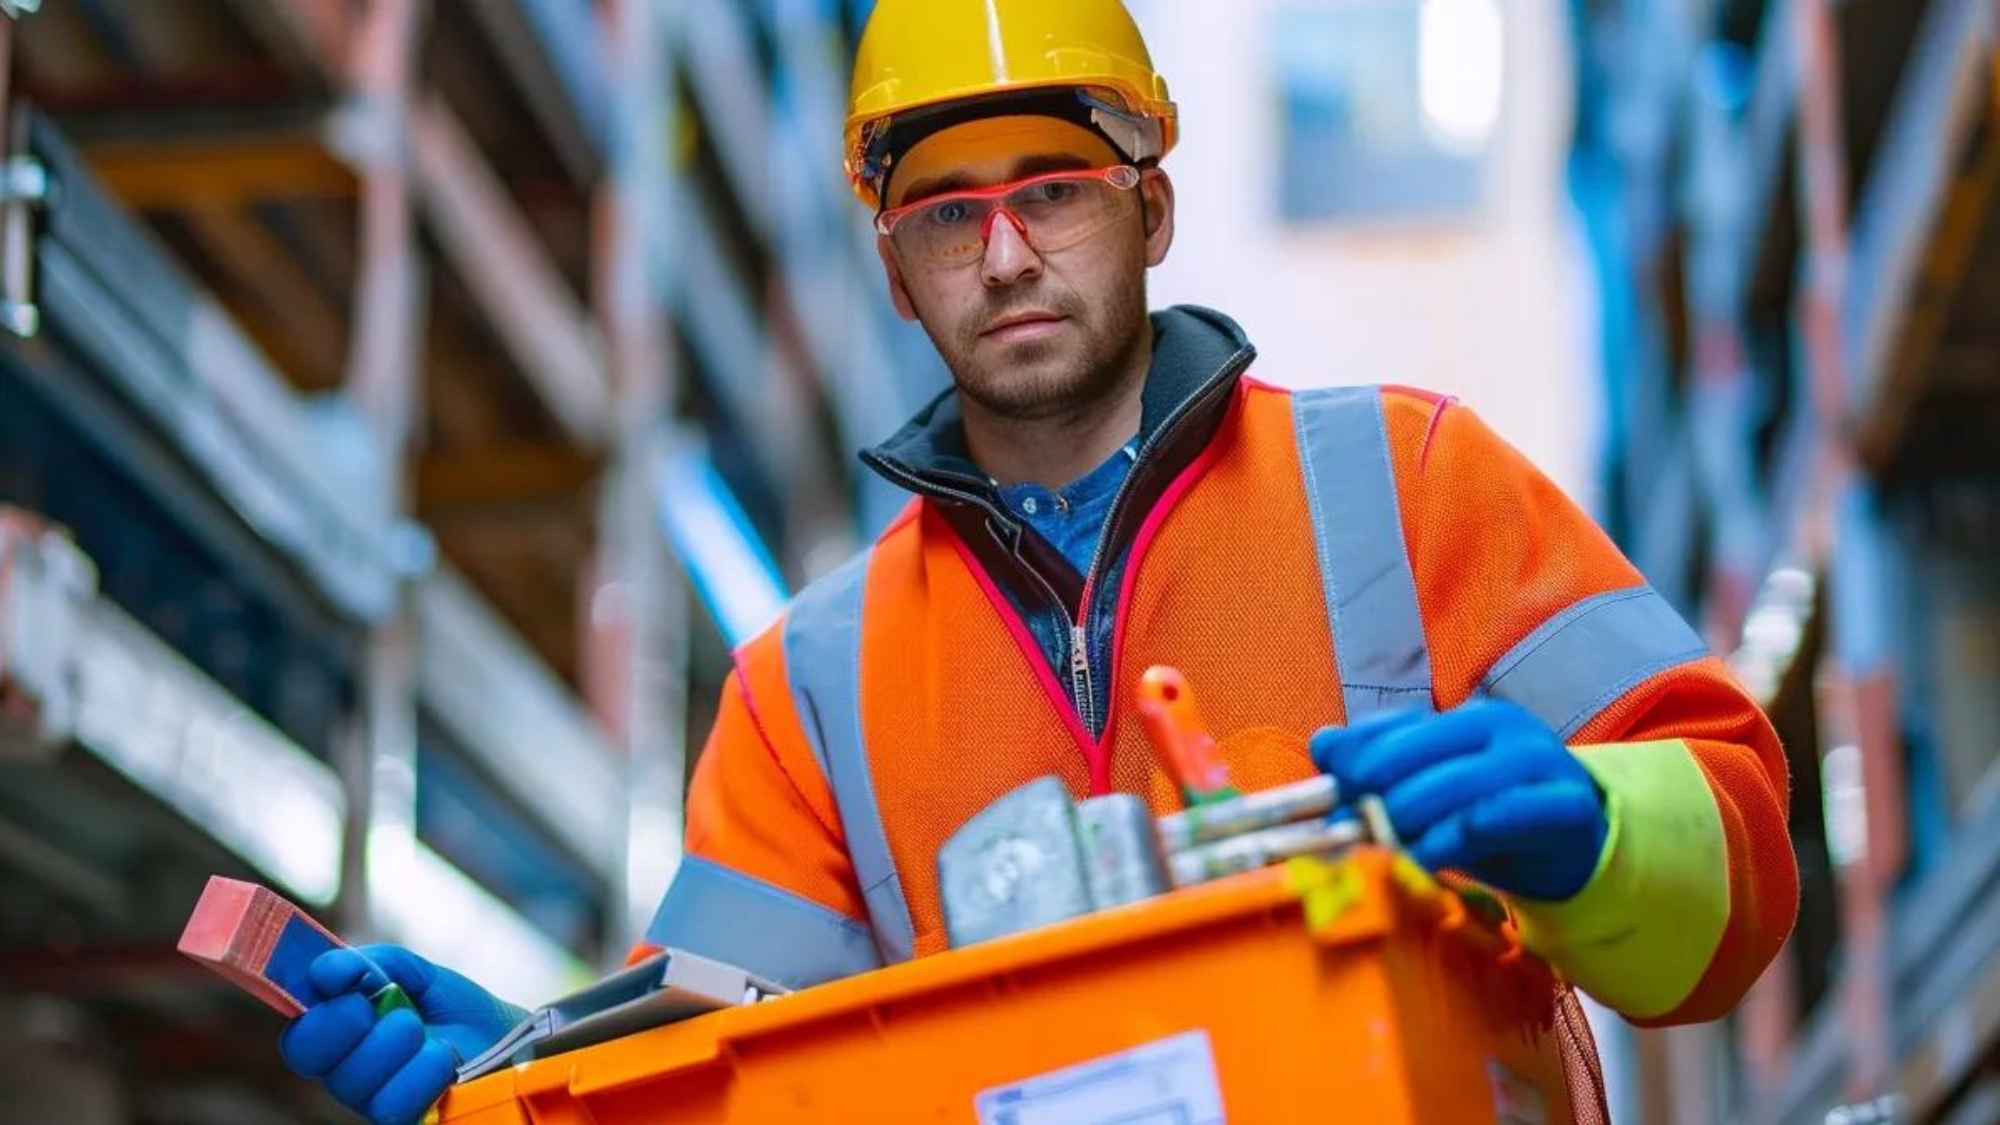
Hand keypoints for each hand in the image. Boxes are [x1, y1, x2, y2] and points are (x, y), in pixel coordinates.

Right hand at [280, 944, 524, 1124]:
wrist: (506, 1039)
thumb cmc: (455, 1009)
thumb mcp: (414, 973)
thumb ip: (372, 963)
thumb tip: (325, 968)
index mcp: (342, 1039)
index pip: (299, 1039)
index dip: (314, 1013)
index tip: (342, 984)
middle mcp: (349, 1074)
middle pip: (313, 1059)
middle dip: (349, 1022)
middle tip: (389, 1005)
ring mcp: (374, 1101)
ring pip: (354, 1082)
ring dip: (393, 1044)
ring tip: (425, 1032)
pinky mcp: (405, 1120)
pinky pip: (393, 1104)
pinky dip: (423, 1070)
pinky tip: (444, 1059)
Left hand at [1310, 701, 1608, 901]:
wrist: (1574, 848)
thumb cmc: (1490, 818)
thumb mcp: (1433, 792)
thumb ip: (1381, 768)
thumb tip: (1323, 744)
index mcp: (1464, 717)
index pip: (1395, 725)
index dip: (1354, 755)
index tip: (1329, 792)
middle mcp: (1501, 726)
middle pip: (1419, 750)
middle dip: (1375, 790)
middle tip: (1347, 827)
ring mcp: (1538, 760)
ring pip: (1456, 783)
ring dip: (1408, 819)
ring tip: (1379, 849)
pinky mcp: (1565, 802)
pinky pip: (1498, 816)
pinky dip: (1452, 839)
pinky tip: (1425, 860)